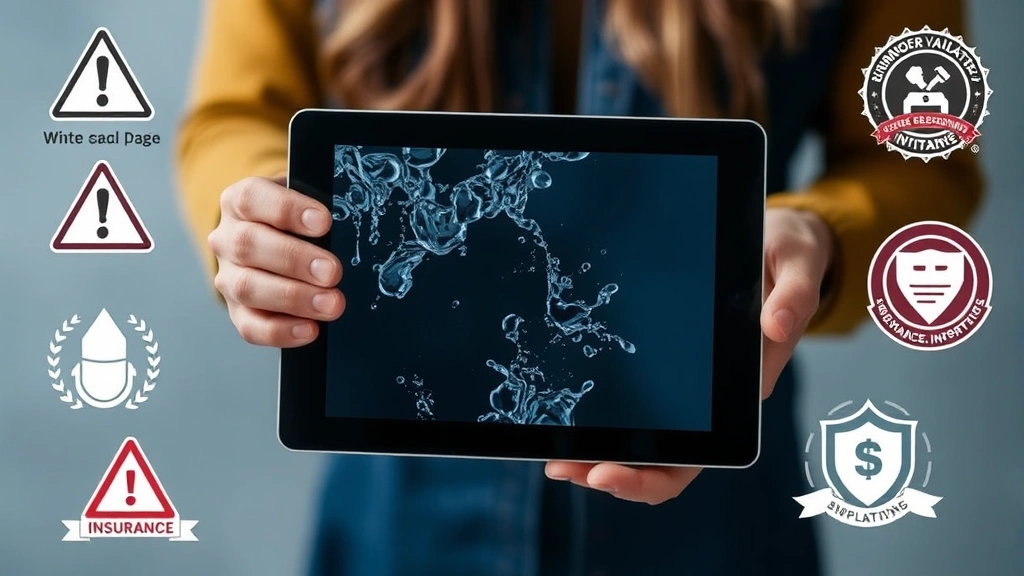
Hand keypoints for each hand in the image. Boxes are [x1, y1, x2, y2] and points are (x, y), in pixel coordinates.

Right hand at [208, 176, 345, 346]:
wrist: (276, 244)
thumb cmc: (297, 222)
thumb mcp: (305, 204)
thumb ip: (318, 210)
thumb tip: (349, 224)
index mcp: (239, 202)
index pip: (253, 199)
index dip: (287, 210)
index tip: (324, 222)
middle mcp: (227, 239)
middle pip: (248, 245)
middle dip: (294, 260)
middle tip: (332, 272)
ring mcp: (228, 278)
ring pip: (247, 288)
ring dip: (293, 298)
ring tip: (331, 304)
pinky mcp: (237, 312)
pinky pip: (251, 327)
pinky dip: (281, 332)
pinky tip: (311, 330)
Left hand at [544, 207, 835, 503]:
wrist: (782, 245)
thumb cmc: (791, 257)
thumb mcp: (798, 261)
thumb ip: (794, 295)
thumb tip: (776, 324)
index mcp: (743, 389)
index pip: (695, 456)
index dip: (649, 476)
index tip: (605, 473)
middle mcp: (714, 400)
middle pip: (660, 462)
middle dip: (607, 473)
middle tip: (561, 467)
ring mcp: (693, 389)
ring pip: (644, 443)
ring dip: (598, 455)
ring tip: (555, 458)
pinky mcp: (676, 368)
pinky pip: (638, 408)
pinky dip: (602, 422)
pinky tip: (566, 420)